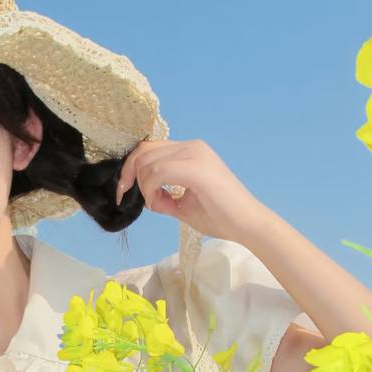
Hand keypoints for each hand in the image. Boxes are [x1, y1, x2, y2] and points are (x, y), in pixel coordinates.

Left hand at [116, 137, 270, 245]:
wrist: (247, 224)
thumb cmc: (220, 216)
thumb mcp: (182, 204)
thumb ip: (162, 195)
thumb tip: (145, 196)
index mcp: (190, 151)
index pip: (149, 148)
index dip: (130, 169)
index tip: (123, 192)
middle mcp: (192, 146)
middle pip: (143, 151)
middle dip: (129, 176)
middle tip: (130, 198)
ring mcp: (195, 154)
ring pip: (148, 163)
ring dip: (144, 188)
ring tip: (160, 205)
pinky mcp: (196, 167)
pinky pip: (158, 172)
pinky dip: (151, 190)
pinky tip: (162, 203)